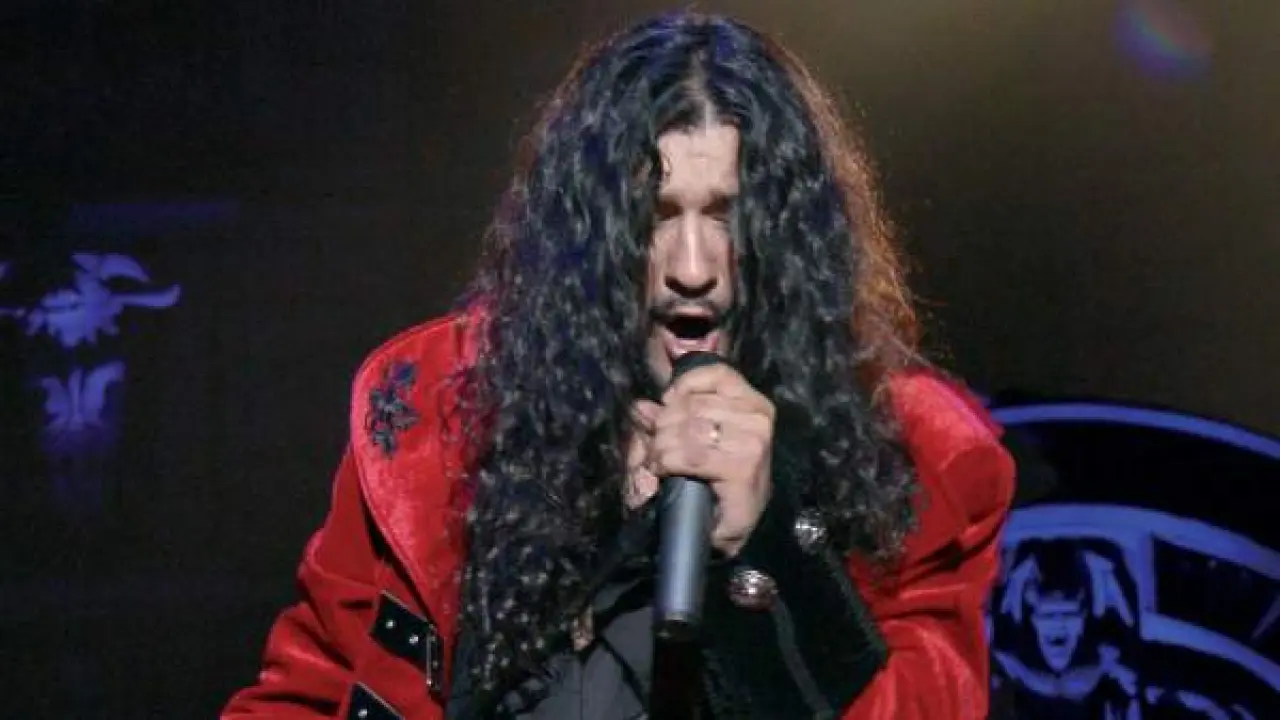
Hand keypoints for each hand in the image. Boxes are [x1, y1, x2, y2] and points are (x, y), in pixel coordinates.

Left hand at [624, 364, 774, 555]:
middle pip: (691, 404)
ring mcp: (753, 443)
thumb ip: (668, 418)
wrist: (732, 527)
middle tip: (654, 449)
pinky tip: (665, 471)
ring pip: (686, 428)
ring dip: (661, 447)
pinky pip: (688, 454)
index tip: (666, 406)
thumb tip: (641, 406)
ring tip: (657, 463)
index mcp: (754, 403)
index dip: (681, 388)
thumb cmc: (717, 482)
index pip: (714, 373)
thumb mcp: (694, 440)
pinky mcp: (742, 467)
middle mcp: (759, 417)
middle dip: (662, 426)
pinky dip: (667, 462)